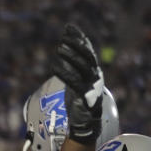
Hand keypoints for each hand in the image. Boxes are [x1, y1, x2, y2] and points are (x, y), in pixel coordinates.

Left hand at [50, 24, 103, 143]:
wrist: (85, 122)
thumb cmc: (79, 99)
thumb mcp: (76, 79)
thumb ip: (73, 64)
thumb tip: (66, 49)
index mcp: (94, 71)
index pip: (88, 50)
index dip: (79, 38)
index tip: (69, 28)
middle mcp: (95, 76)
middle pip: (87, 56)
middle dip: (76, 44)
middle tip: (64, 36)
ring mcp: (92, 86)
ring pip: (82, 67)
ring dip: (71, 56)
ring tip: (59, 47)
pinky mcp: (85, 96)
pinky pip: (74, 81)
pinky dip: (65, 72)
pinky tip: (55, 66)